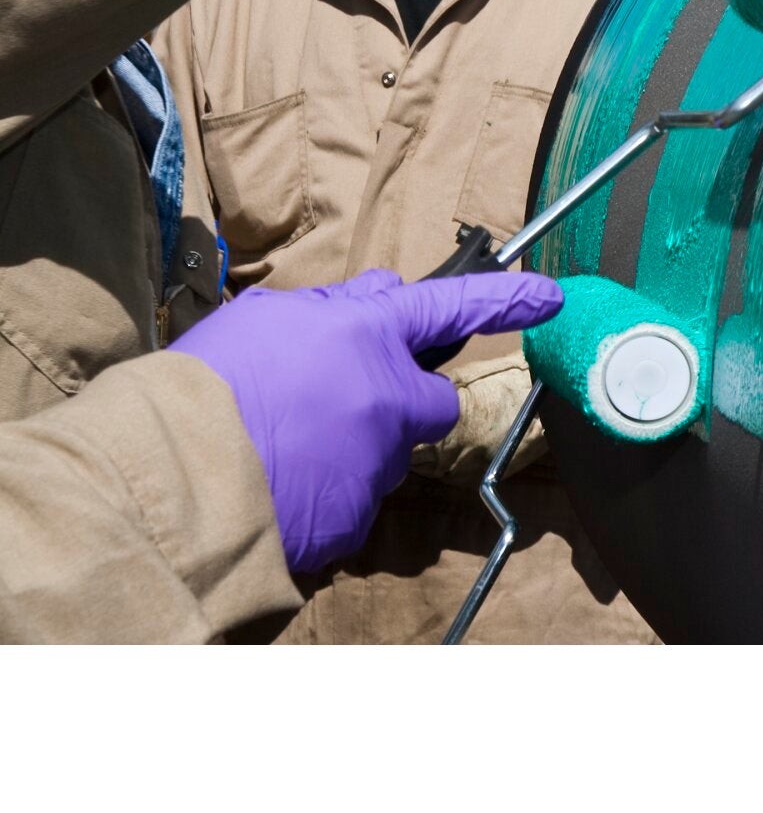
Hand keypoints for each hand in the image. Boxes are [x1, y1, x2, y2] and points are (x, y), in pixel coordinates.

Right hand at [170, 268, 560, 572]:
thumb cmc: (202, 389)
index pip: (452, 307)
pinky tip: (276, 492)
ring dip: (351, 453)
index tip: (549, 297)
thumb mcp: (263, 321)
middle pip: (431, 402)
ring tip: (280, 454)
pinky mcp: (356, 521)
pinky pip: (351, 505)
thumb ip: (332, 308)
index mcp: (366, 335)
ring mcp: (377, 463)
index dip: (505, 301)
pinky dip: (324, 499)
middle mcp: (388, 397)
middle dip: (403, 404)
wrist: (164, 479)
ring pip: (384, 456)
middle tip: (341, 410)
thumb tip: (378, 292)